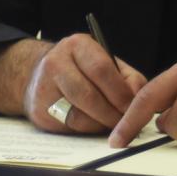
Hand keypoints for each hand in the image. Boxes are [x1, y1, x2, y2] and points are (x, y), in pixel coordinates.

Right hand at [14, 33, 146, 135]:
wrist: (38, 75)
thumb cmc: (81, 69)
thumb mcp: (105, 61)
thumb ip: (128, 78)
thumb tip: (138, 101)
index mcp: (76, 45)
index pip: (101, 69)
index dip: (120, 92)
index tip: (133, 107)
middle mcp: (55, 64)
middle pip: (89, 95)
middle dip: (112, 113)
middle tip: (126, 122)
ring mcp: (43, 89)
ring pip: (79, 116)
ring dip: (101, 125)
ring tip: (112, 124)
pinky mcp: (39, 113)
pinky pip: (70, 128)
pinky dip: (88, 130)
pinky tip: (95, 124)